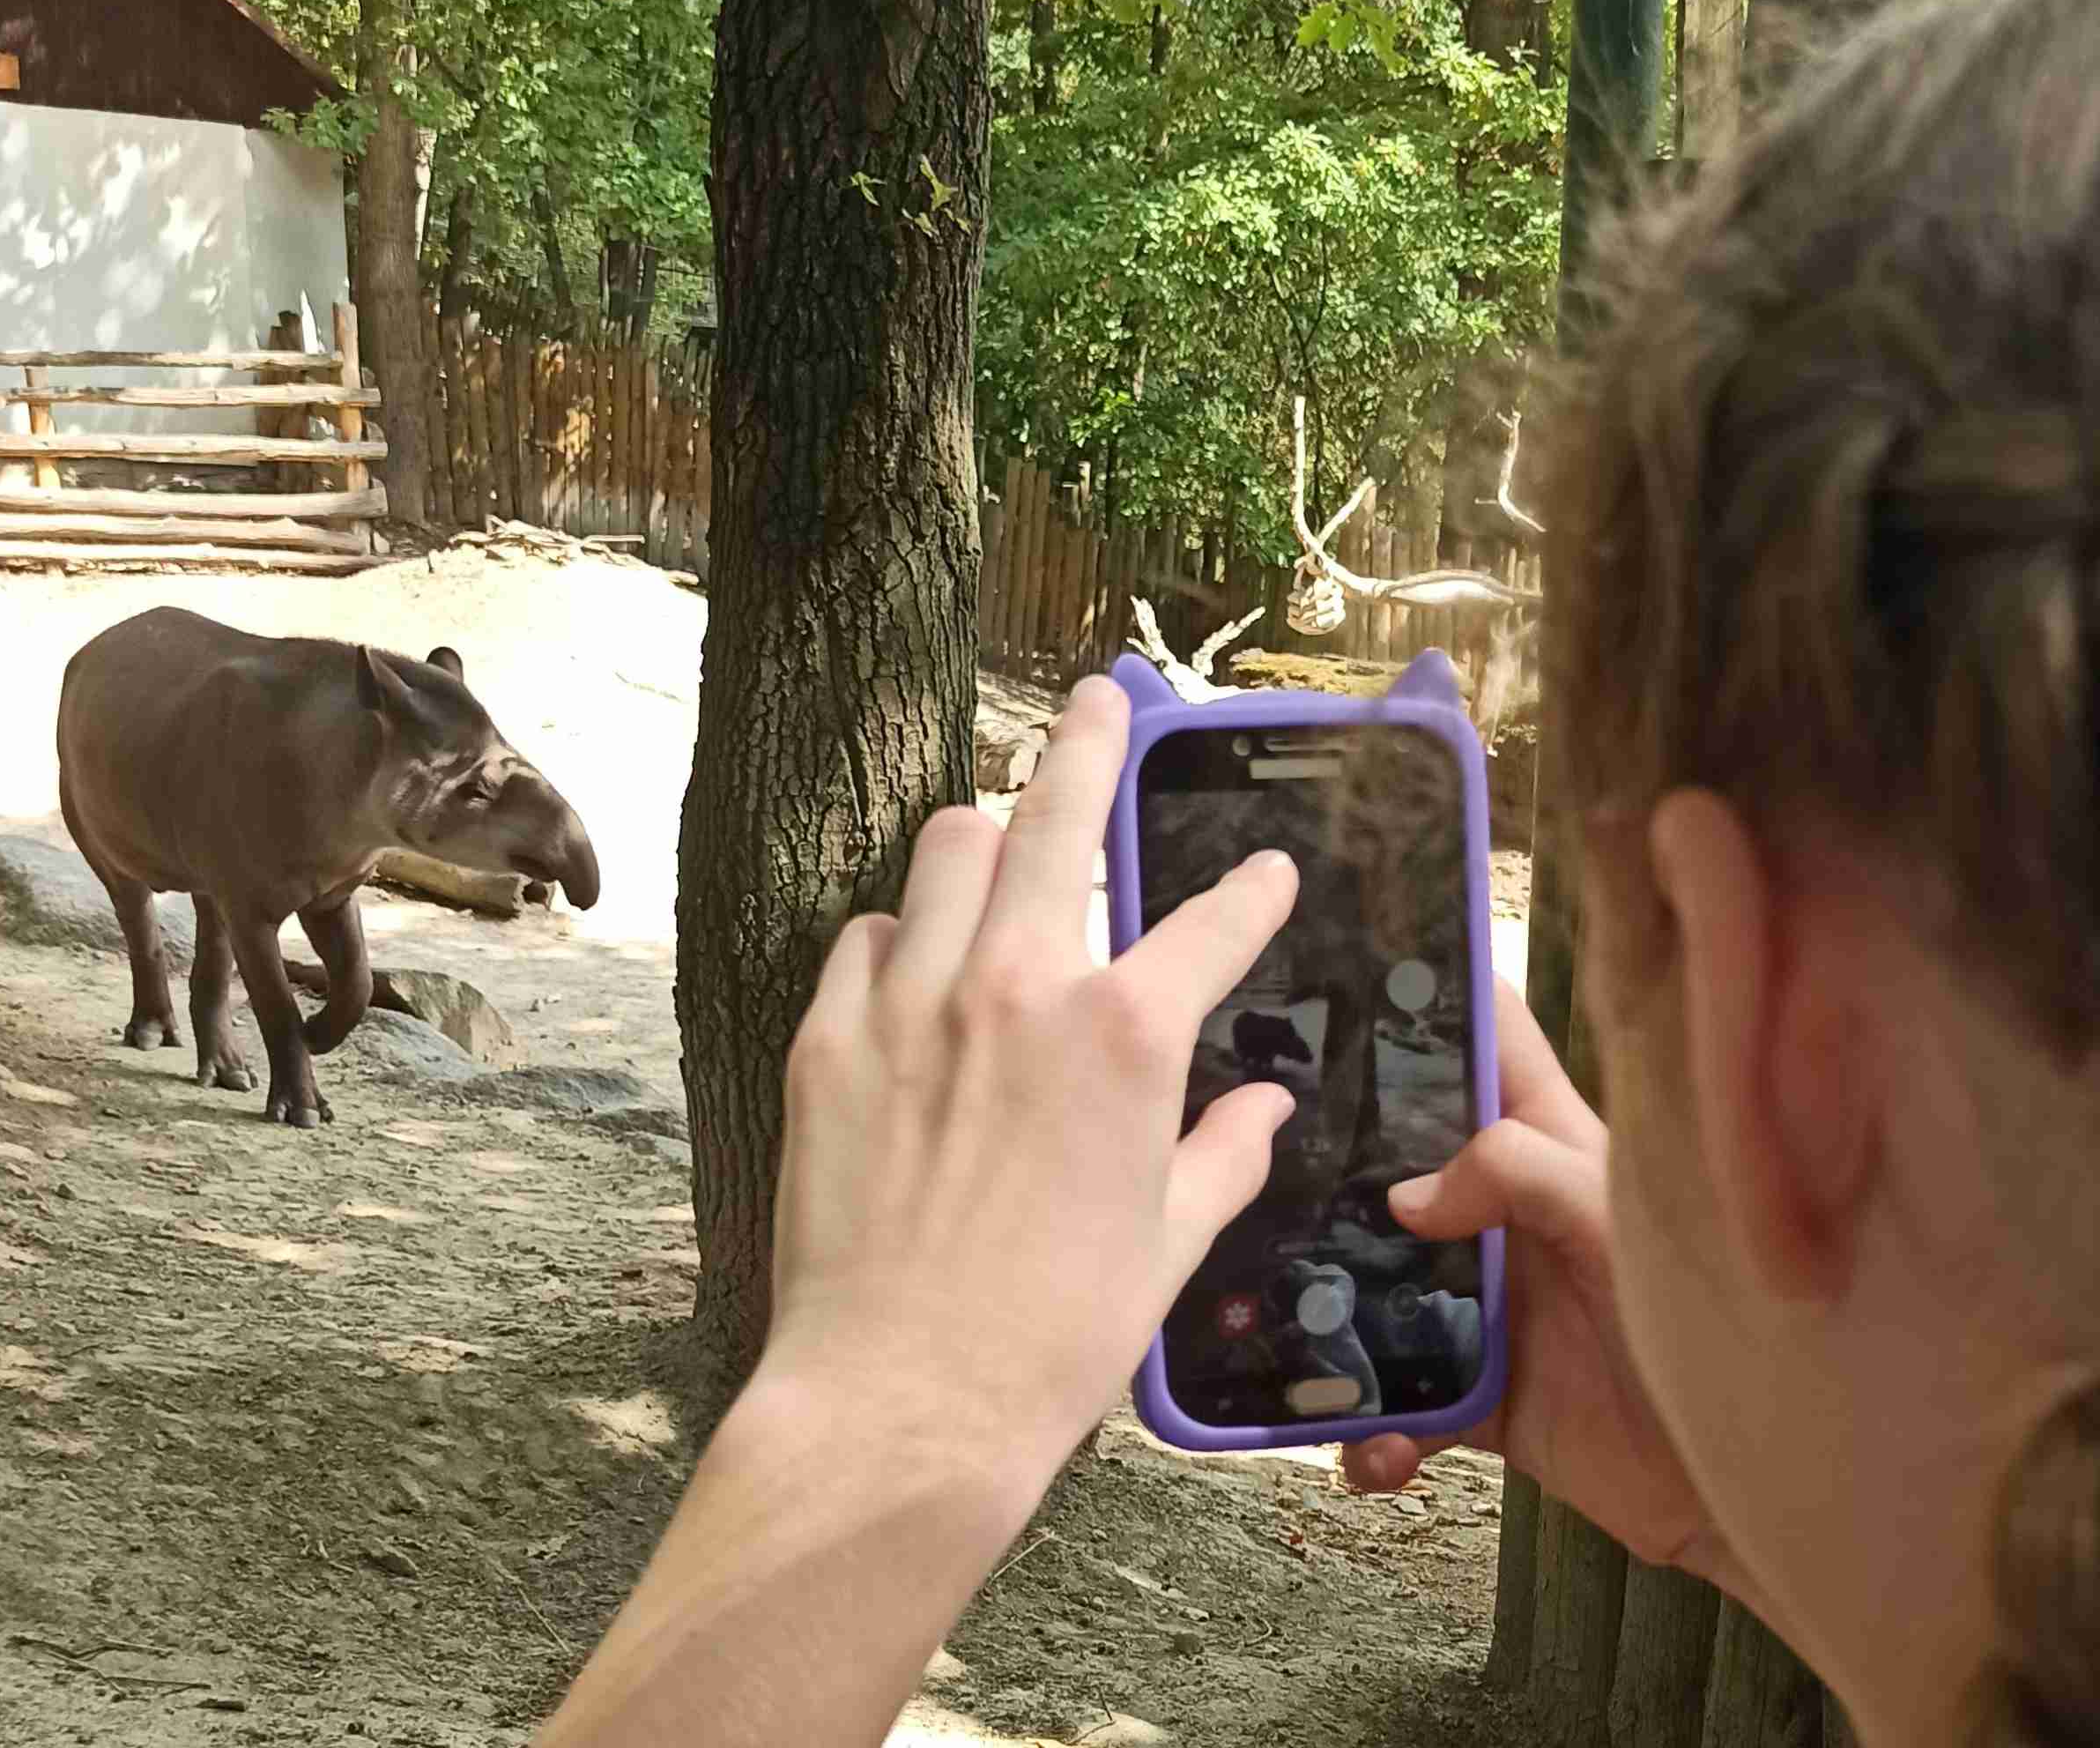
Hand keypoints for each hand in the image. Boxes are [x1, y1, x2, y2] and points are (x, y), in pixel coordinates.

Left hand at [764, 674, 1302, 1463]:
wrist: (904, 1400)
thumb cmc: (1056, 1335)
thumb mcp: (1171, 1243)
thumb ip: (1227, 1154)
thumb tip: (1270, 1105)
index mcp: (1128, 1038)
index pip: (1214, 925)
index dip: (1253, 891)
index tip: (1267, 871)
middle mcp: (1021, 990)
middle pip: (1054, 816)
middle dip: (1089, 743)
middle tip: (1098, 700)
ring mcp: (913, 1006)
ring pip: (945, 852)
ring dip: (981, 837)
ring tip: (993, 835)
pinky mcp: (829, 1041)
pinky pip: (864, 941)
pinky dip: (897, 937)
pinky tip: (911, 962)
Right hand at [1340, 984, 1746, 1593]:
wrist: (1751, 1484)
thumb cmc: (1719, 1319)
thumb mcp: (1617, 1215)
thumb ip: (1516, 1172)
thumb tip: (1402, 1198)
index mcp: (1545, 1136)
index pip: (1482, 1032)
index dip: (1417, 987)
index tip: (1330, 962)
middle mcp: (1502, 1209)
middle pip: (1390, 1158)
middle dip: (1321, 1164)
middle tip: (1245, 1169)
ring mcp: (1484, 1300)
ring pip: (1369, 1283)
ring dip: (1323, 1319)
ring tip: (1295, 1353)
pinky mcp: (1477, 1393)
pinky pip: (1391, 1404)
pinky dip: (1372, 1434)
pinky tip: (1379, 1455)